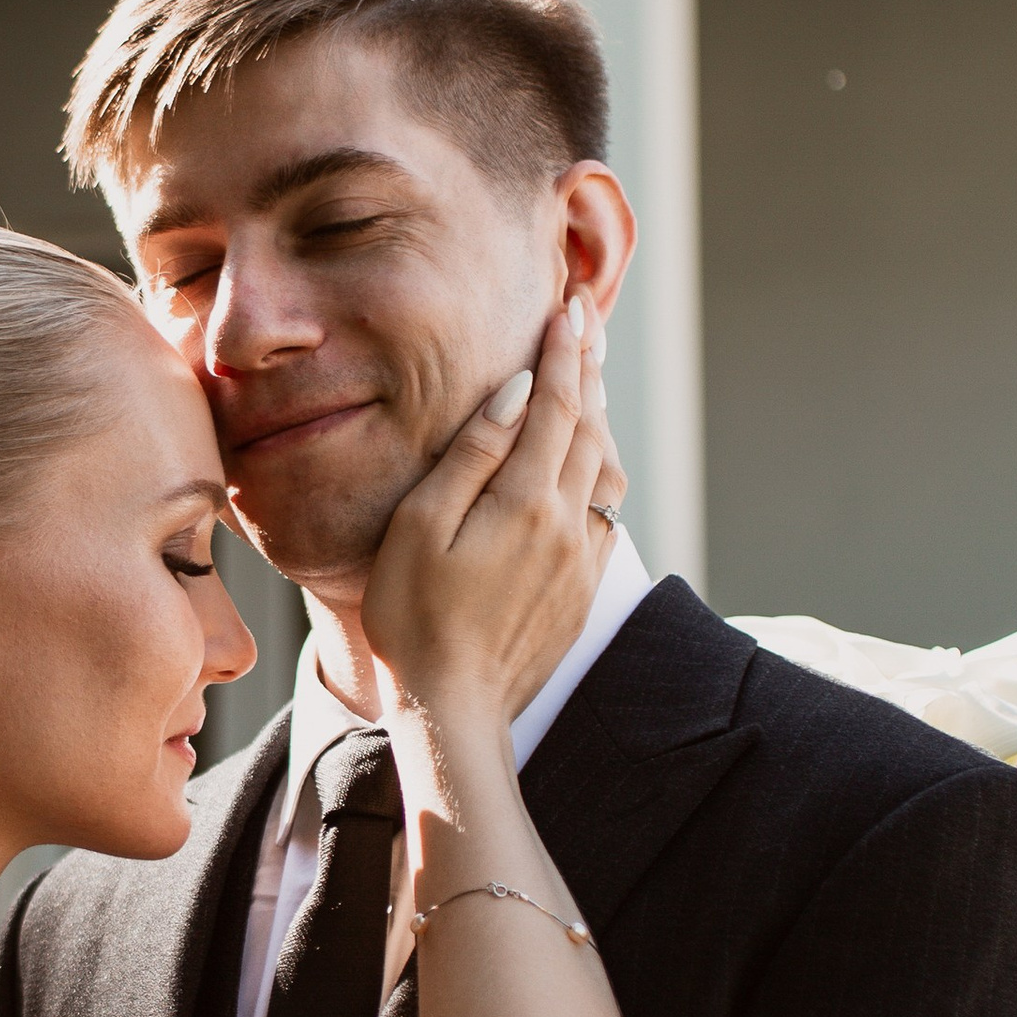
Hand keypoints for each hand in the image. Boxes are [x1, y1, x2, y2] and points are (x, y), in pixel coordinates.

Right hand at [363, 303, 616, 731]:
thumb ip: (472, 455)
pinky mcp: (582, 591)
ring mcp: (581, 561)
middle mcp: (567, 525)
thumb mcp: (421, 526)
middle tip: (586, 322)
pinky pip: (602, 515)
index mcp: (526, 501)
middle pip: (588, 428)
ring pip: (601, 470)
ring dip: (596, 418)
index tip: (566, 308)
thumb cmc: (414, 616)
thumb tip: (515, 392)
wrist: (454, 708)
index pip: (555, 405)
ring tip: (590, 379)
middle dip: (586, 370)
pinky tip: (588, 464)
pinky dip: (598, 472)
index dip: (561, 352)